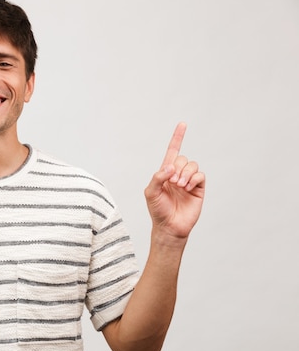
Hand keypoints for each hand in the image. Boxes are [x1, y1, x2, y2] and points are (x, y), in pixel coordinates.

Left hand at [144, 122, 204, 239]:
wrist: (169, 226)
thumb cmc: (157, 210)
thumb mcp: (150, 192)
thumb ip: (157, 177)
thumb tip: (171, 167)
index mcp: (165, 173)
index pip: (172, 151)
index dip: (178, 138)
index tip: (182, 124)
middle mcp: (178, 175)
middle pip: (182, 158)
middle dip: (177, 168)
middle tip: (173, 182)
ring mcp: (189, 181)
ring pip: (192, 165)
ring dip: (185, 173)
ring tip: (179, 186)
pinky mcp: (198, 189)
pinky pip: (200, 175)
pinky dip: (194, 178)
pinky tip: (187, 187)